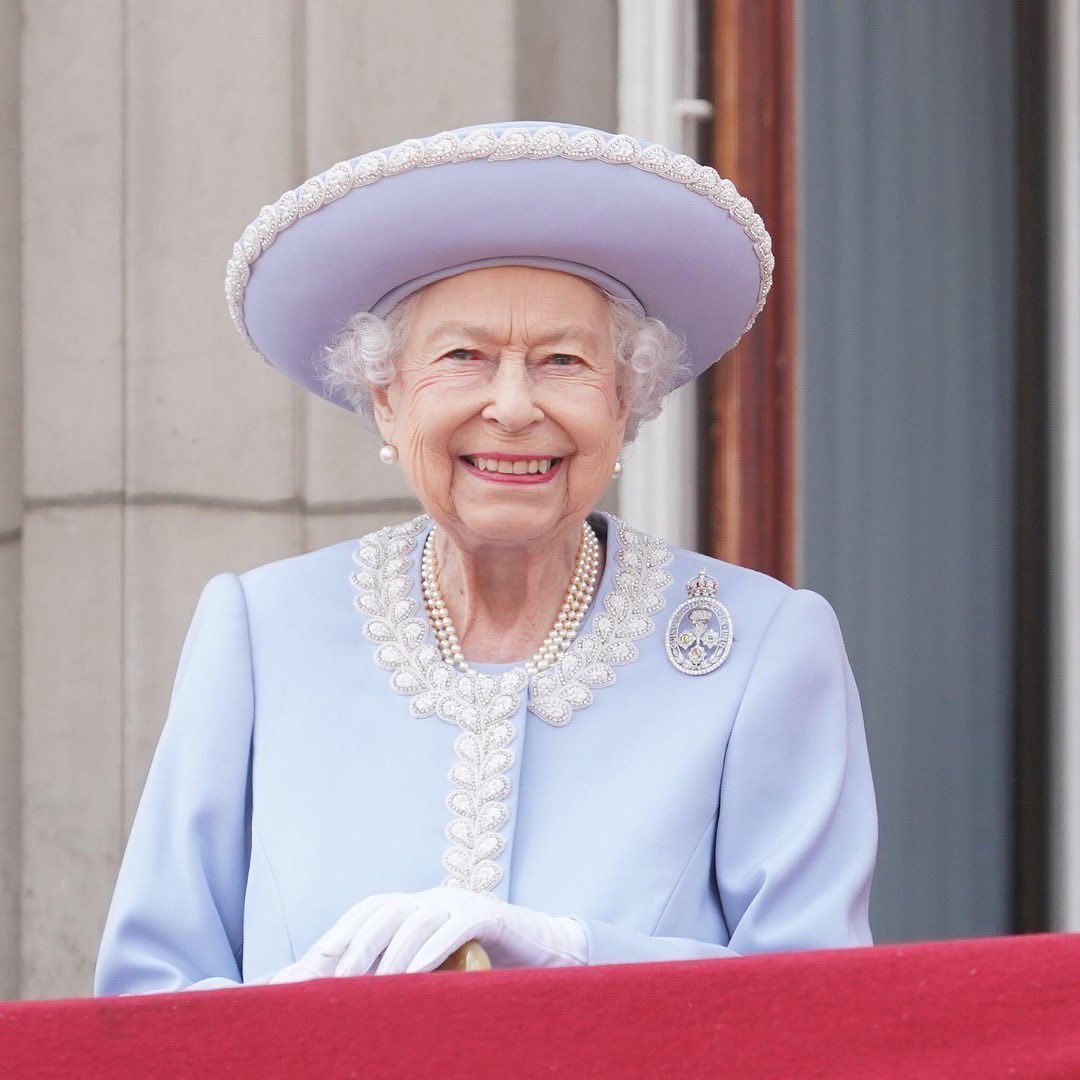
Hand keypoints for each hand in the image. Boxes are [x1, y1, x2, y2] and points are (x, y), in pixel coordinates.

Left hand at [306, 885, 588, 976]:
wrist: (545, 952)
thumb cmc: (483, 968)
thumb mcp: (436, 970)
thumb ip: (400, 977)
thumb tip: (349, 1003)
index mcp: (415, 907)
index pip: (368, 911)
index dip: (338, 936)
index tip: (307, 971)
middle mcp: (433, 898)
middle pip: (384, 910)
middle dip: (356, 946)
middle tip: (336, 986)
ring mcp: (460, 902)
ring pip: (416, 918)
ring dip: (392, 953)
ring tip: (375, 989)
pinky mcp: (489, 915)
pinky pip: (457, 925)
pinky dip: (435, 946)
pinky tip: (419, 971)